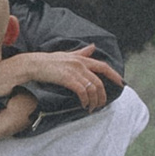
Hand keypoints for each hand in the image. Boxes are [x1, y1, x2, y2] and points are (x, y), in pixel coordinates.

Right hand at [0, 49, 119, 111]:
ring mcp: (74, 71)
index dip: (114, 75)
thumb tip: (93, 46)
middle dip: (103, 95)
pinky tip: (83, 105)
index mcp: (81, 59)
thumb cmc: (49, 61)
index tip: (121, 83)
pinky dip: (85, 100)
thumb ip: (81, 52)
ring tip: (91, 108)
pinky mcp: (67, 78)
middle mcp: (80, 64)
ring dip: (94, 101)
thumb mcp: (67, 55)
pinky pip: (82, 91)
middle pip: (99, 81)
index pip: (103, 67)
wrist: (33, 64)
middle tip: (101, 105)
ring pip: (92, 88)